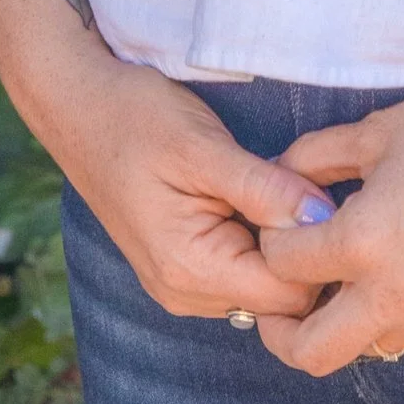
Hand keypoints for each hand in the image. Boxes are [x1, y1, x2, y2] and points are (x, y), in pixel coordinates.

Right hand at [50, 51, 335, 322]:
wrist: (77, 106)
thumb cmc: (136, 118)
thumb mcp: (204, 147)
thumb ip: (266, 190)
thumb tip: (325, 219)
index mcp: (190, 271)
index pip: (290, 295)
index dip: (318, 251)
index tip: (322, 198)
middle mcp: (185, 294)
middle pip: (281, 297)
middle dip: (301, 246)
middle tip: (295, 184)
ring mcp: (182, 286)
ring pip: (265, 284)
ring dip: (279, 239)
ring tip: (269, 184)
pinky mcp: (183, 268)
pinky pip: (242, 269)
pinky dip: (258, 237)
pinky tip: (251, 196)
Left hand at [251, 68, 403, 376]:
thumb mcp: (380, 130)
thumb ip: (316, 158)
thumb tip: (280, 178)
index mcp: (366, 242)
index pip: (284, 267)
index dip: (274, 241)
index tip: (285, 225)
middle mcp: (401, 293)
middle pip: (312, 354)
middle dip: (284, 334)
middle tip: (284, 304)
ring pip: (372, 344)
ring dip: (352, 317)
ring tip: (357, 270)